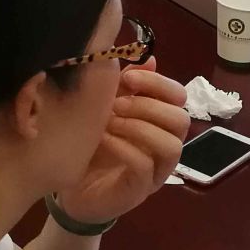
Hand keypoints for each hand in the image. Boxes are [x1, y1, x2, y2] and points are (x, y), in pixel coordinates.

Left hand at [57, 62, 188, 224]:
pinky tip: (103, 139)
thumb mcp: (106, 106)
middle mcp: (165, 146)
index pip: (179, 96)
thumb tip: (149, 58)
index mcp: (160, 122)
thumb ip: (128, 86)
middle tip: (116, 104)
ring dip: (140, 127)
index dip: (157, 83)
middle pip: (181, 120)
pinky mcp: (139, 191)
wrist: (68, 184)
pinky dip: (124, 148)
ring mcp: (155, 171)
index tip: (128, 79)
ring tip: (109, 122)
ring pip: (171, 146)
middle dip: (148, 106)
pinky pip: (145, 167)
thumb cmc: (92, 142)